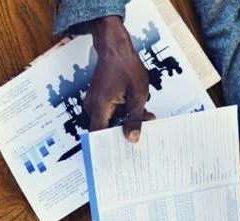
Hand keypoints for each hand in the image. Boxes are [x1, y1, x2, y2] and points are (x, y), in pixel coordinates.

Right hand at [88, 16, 155, 142]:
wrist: (116, 48)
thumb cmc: (126, 67)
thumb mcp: (137, 94)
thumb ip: (134, 118)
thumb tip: (132, 138)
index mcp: (100, 107)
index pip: (99, 135)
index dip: (109, 146)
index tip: (122, 153)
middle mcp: (92, 106)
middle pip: (106, 128)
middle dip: (125, 130)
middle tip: (144, 132)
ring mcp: (94, 101)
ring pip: (110, 119)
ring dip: (126, 120)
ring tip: (146, 116)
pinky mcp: (99, 98)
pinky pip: (109, 111)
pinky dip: (122, 112)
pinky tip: (137, 108)